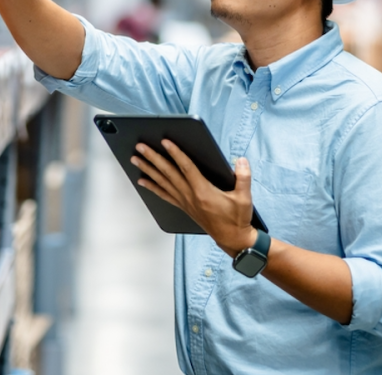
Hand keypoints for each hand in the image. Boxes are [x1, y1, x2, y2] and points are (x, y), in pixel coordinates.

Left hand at [131, 141, 257, 256]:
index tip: (165, 142)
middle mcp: (190, 196)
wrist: (232, 238)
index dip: (175, 153)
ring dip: (148, 170)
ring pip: (162, 182)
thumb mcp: (245, 197)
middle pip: (168, 173)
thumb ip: (243, 177)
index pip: (186, 167)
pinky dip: (152, 187)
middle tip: (140, 147)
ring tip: (136, 159)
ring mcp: (185, 202)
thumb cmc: (237, 219)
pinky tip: (143, 181)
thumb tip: (241, 160)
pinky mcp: (183, 207)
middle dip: (153, 158)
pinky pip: (164, 195)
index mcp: (203, 191)